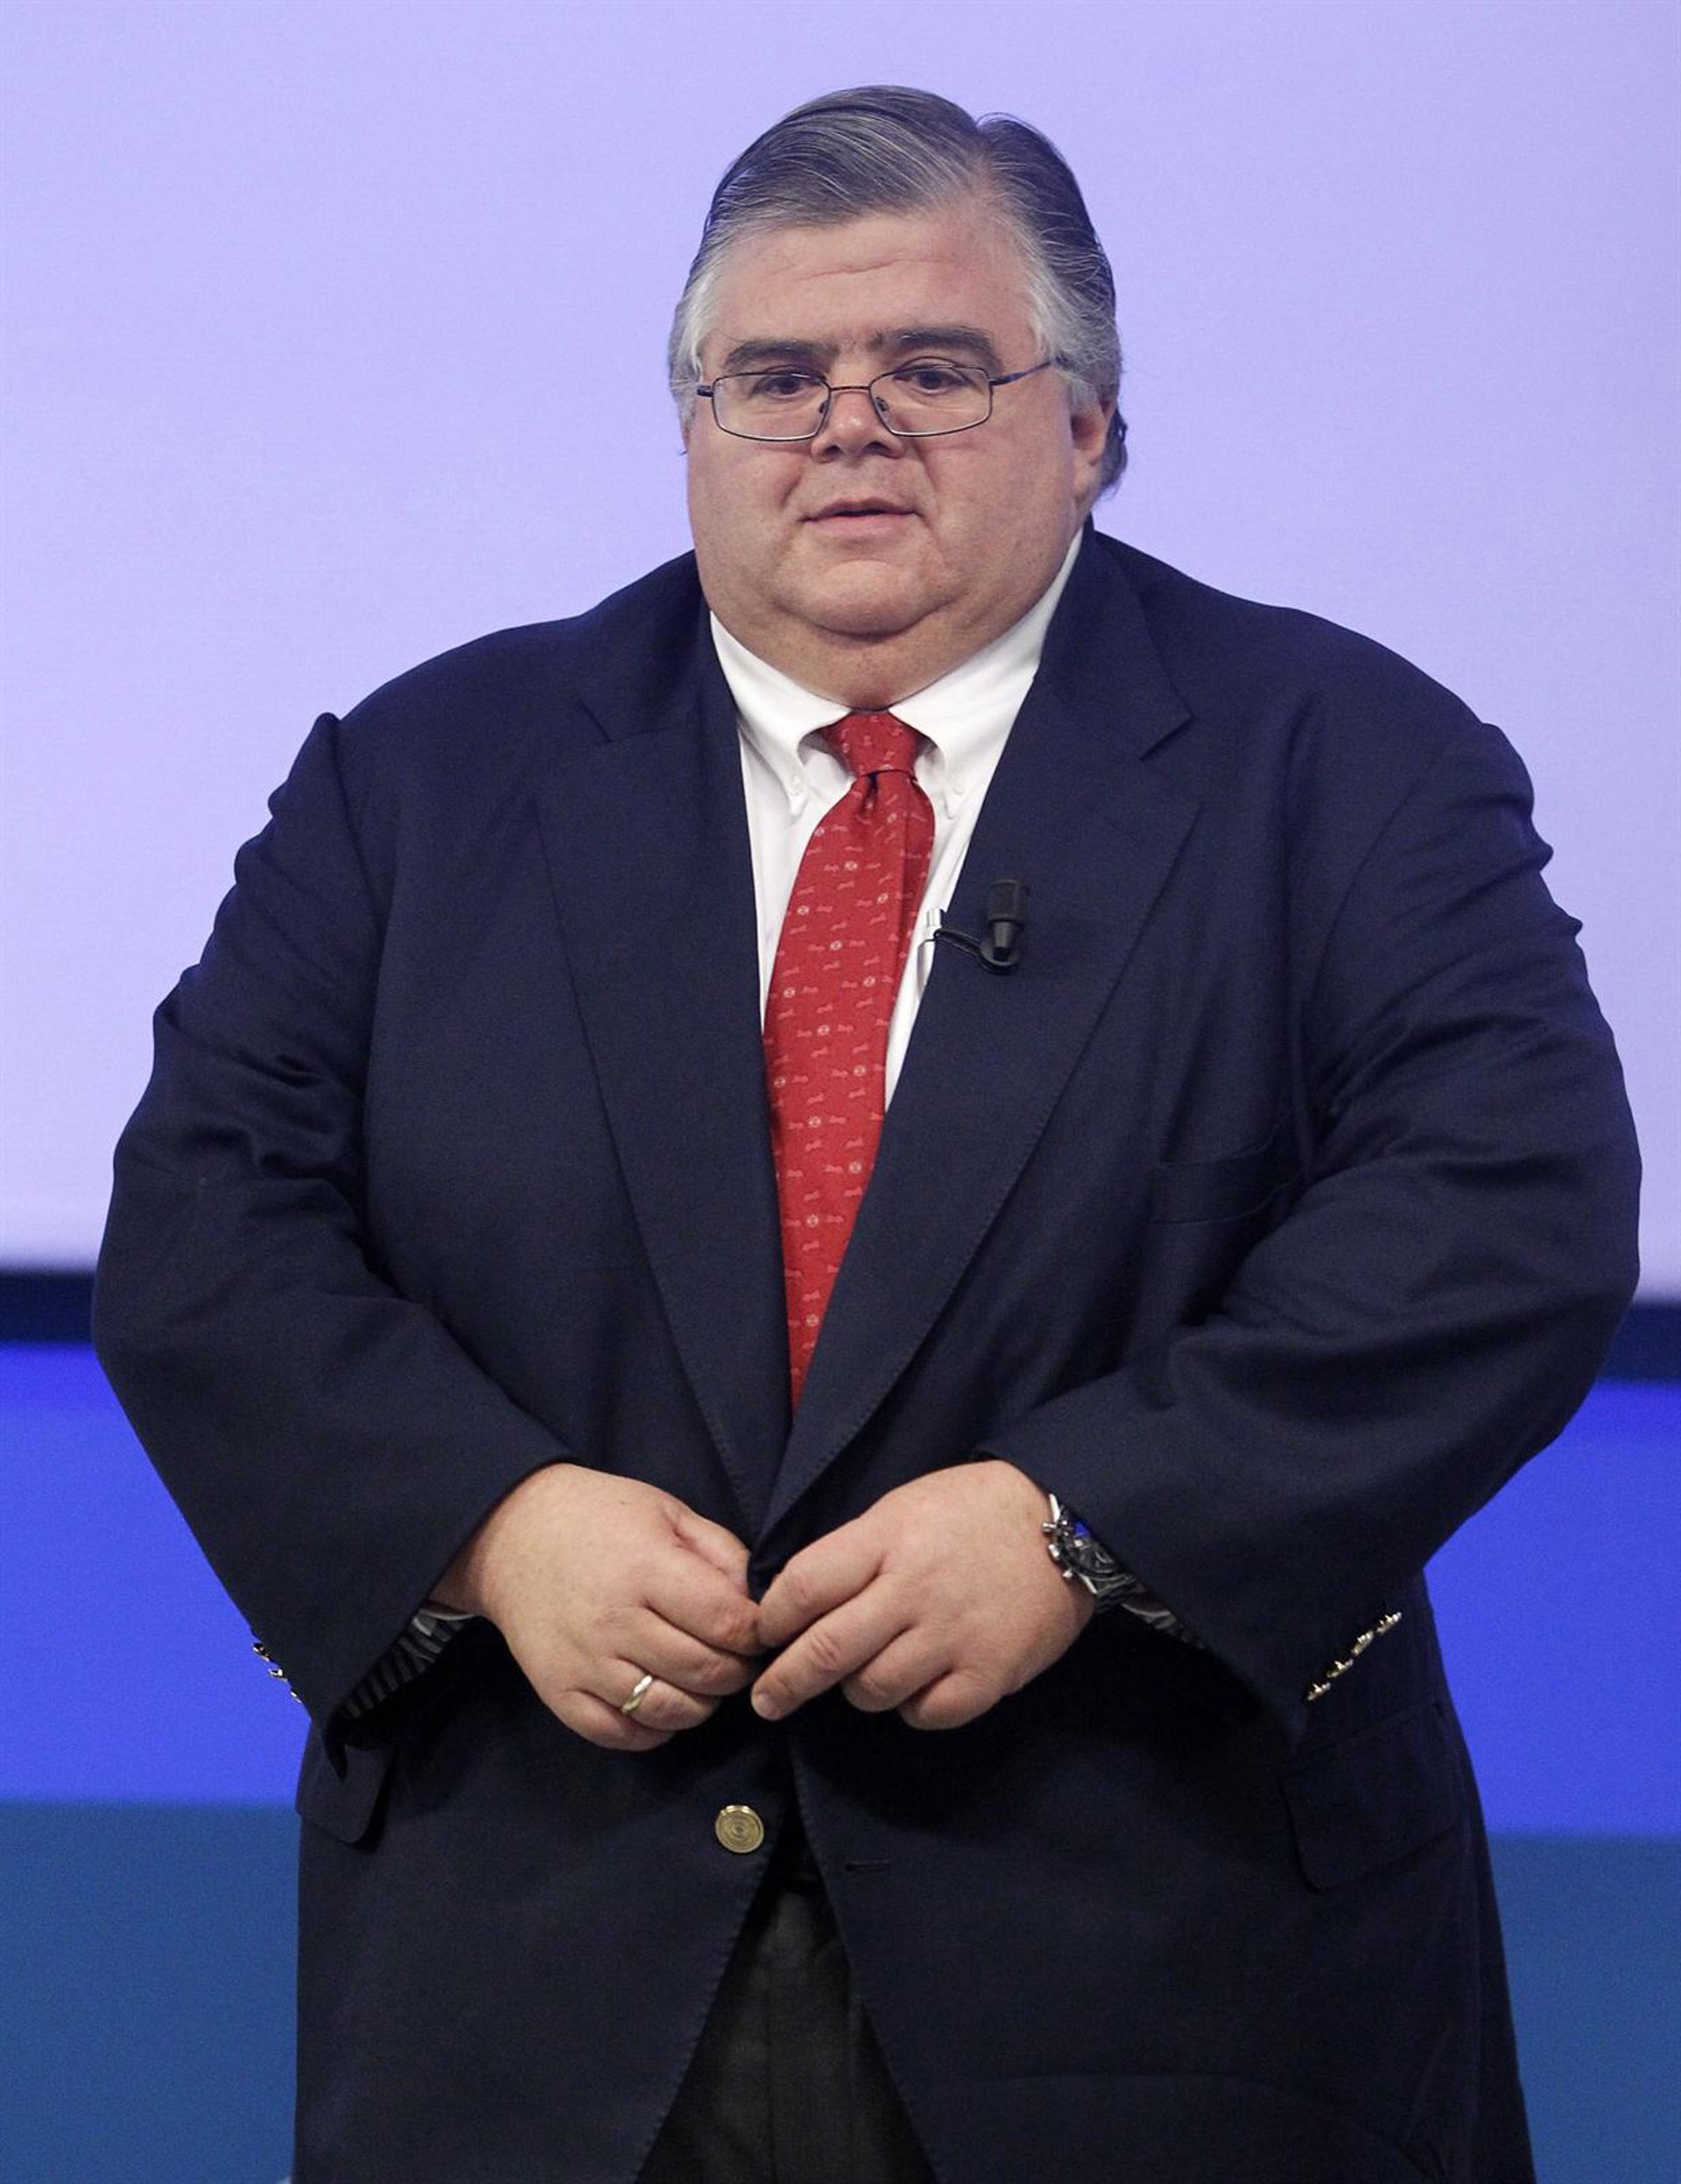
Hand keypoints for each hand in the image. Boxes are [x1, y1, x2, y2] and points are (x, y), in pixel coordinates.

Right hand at [436, 1464, 762, 1750]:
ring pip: (670, 1711)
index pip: (726, 1622)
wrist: (511, 1535)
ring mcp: (584, 1664)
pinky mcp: (559, 1693)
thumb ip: (721, 1554)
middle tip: (738, 1658)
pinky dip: (656, 1730)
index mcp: (646, 1568)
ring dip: (703, 1704)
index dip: (757, 1633)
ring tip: (703, 1680)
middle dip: (738, 1671)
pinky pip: (622, 1735)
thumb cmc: (600, 1518)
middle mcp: (615, 1621)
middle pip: (705, 1672)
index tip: (759, 1629)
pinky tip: (665, 1703)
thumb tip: (763, 1603)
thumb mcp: (668, 1512)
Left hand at [751, 1461, 1093, 1730]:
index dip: (773, 1619)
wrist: (1064, 1523)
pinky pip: (925, 1713)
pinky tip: (915, 1687)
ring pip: (870, 1690)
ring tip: (862, 1677)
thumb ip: (854, 1553)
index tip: (765, 1634)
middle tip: (767, 1700)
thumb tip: (798, 1604)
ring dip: (855, 1690)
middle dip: (784, 1683)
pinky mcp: (988, 1675)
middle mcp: (914, 1589)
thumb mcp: (902, 1508)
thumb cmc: (971, 1511)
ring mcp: (952, 1636)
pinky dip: (910, 1707)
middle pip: (825, 1651)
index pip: (804, 1586)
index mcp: (886, 1539)